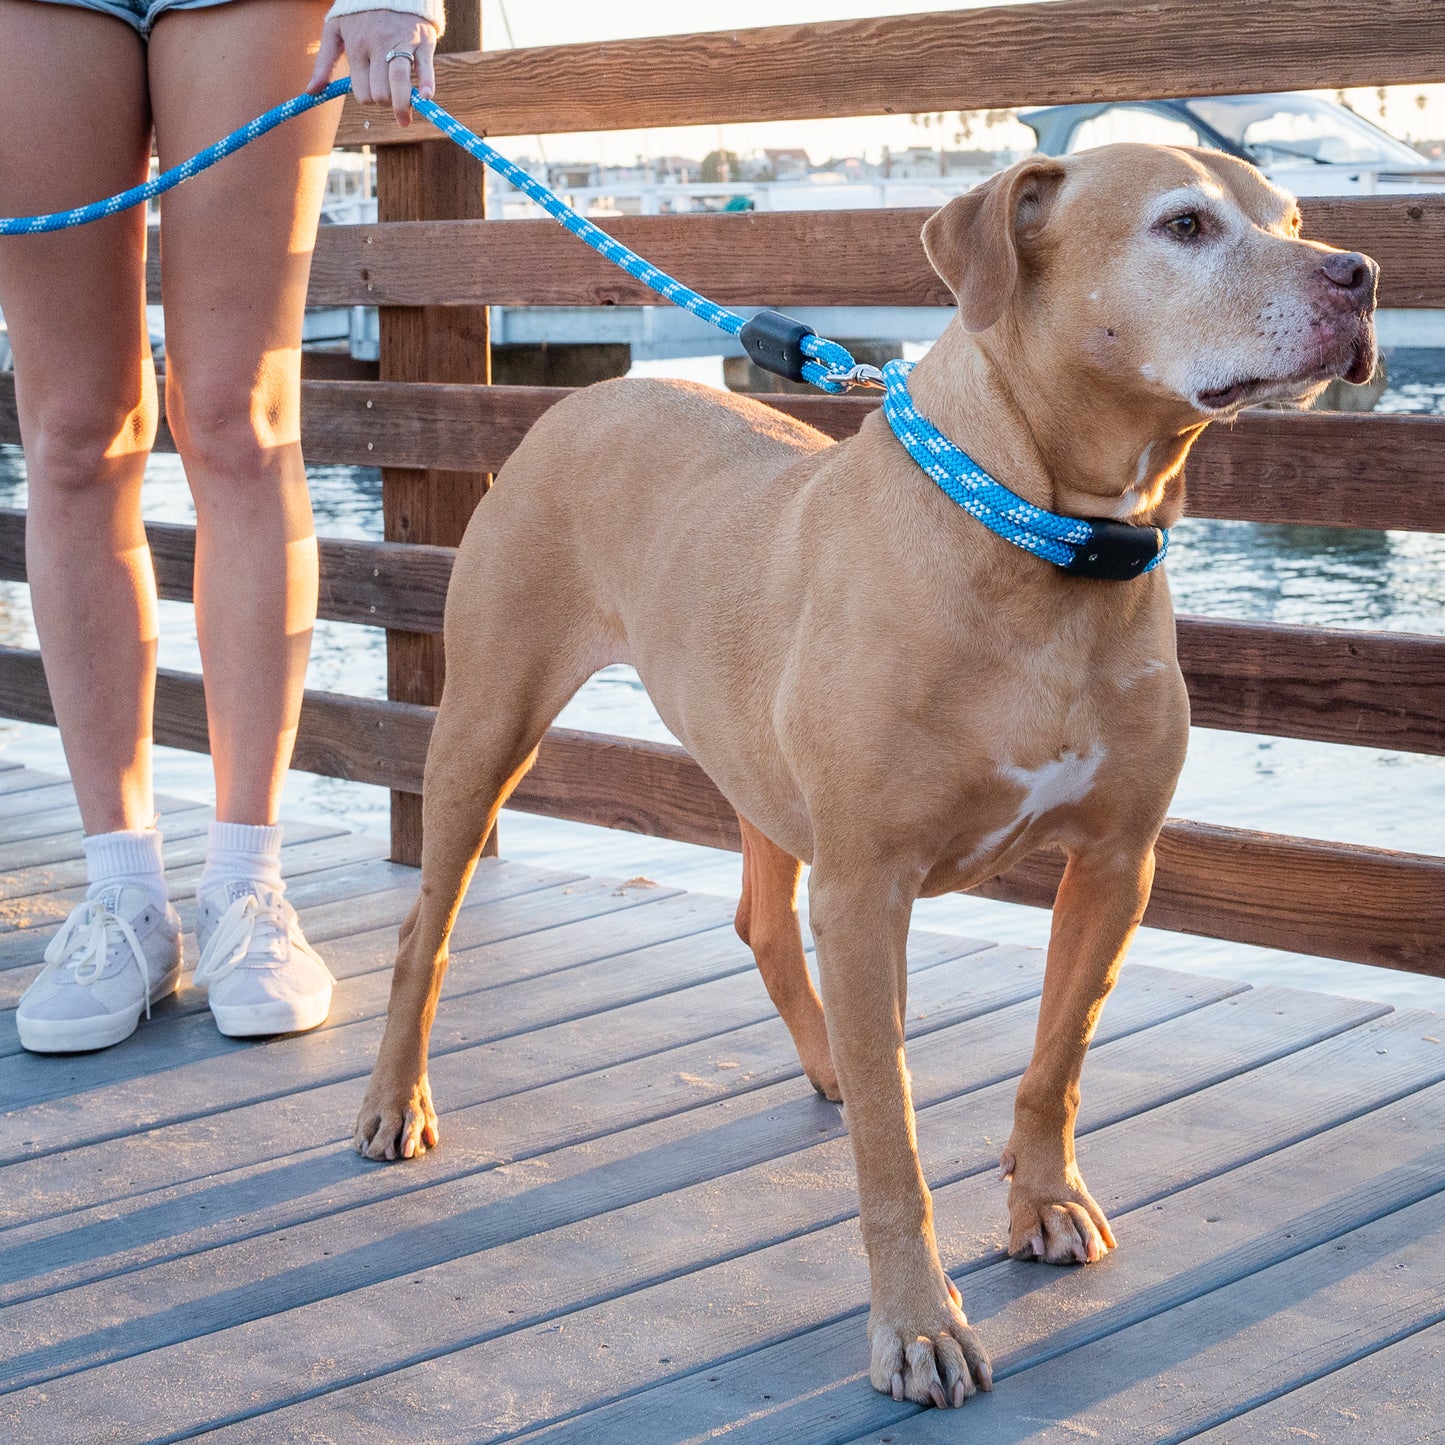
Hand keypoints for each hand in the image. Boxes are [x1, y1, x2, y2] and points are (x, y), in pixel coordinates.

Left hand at [307, 14, 438, 127]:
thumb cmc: (359, 12)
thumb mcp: (334, 30)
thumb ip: (323, 62)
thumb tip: (311, 92)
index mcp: (357, 47)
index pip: (362, 93)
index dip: (369, 100)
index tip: (374, 96)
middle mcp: (378, 46)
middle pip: (381, 93)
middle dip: (385, 103)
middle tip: (388, 98)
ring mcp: (401, 43)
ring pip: (399, 83)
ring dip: (402, 107)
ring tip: (404, 120)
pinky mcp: (422, 41)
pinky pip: (425, 67)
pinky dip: (427, 84)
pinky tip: (426, 97)